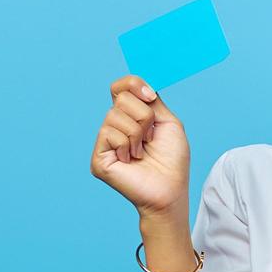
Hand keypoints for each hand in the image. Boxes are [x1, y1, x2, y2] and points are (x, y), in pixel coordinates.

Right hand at [89, 74, 191, 220]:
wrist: (170, 189)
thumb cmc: (172, 160)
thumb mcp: (167, 122)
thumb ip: (152, 100)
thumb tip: (139, 82)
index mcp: (130, 116)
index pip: (120, 87)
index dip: (133, 84)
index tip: (150, 96)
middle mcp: (114, 126)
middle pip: (121, 98)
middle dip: (144, 117)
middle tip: (150, 139)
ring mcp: (105, 142)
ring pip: (115, 115)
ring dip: (138, 133)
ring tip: (141, 152)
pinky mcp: (99, 157)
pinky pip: (109, 133)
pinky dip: (126, 145)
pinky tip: (131, 160)